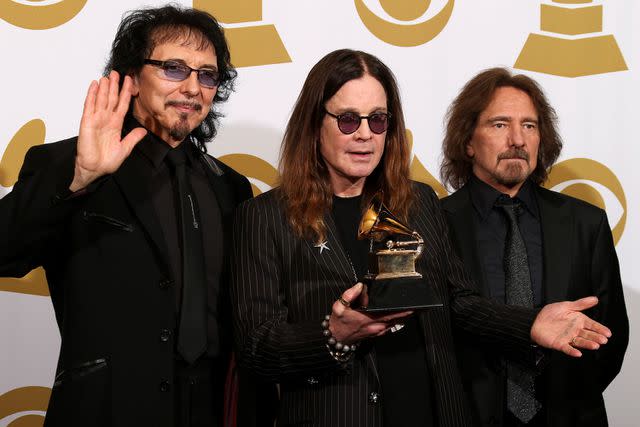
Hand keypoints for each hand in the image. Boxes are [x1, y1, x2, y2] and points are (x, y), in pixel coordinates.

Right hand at [70, 71, 146, 191]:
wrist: (95, 169)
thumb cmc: (108, 161)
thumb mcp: (125, 148)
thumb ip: (133, 138)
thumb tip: (143, 131)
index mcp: (116, 124)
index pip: (122, 105)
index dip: (126, 93)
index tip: (130, 81)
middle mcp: (106, 119)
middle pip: (111, 99)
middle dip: (115, 86)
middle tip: (117, 73)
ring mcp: (96, 119)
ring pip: (101, 99)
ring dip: (104, 87)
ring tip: (108, 75)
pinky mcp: (87, 122)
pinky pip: (90, 106)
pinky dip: (91, 95)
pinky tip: (94, 85)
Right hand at [329, 282, 412, 343]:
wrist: (336, 338)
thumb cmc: (338, 323)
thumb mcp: (339, 307)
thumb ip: (349, 295)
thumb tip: (360, 286)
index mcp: (367, 319)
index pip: (389, 315)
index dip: (402, 312)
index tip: (412, 308)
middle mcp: (374, 326)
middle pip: (396, 320)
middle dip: (407, 314)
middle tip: (418, 307)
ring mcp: (376, 331)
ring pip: (394, 324)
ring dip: (403, 318)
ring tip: (412, 310)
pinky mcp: (376, 334)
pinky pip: (390, 327)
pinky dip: (396, 321)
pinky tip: (399, 316)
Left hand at [531, 296, 611, 356]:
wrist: (535, 320)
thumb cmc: (550, 314)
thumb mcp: (566, 306)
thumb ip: (580, 304)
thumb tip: (594, 299)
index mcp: (578, 321)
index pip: (592, 325)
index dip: (600, 329)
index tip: (608, 333)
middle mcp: (575, 330)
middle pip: (588, 335)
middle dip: (596, 337)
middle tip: (603, 340)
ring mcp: (568, 338)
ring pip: (580, 342)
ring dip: (588, 344)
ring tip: (595, 345)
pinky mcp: (560, 344)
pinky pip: (567, 348)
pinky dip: (572, 351)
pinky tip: (578, 353)